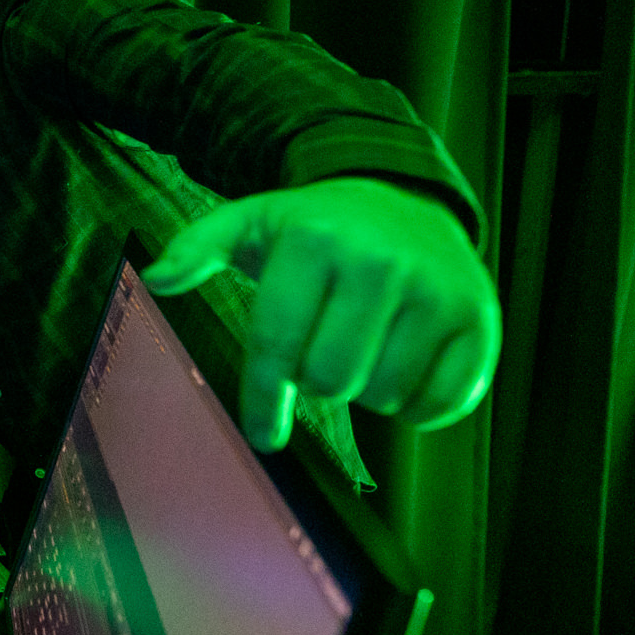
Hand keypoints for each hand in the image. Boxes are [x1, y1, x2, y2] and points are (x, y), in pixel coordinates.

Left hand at [144, 177, 500, 451]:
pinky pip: (442, 403)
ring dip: (365, 389)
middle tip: (322, 353)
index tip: (264, 436)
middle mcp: (381, 260)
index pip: (277, 344)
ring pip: (383, 395)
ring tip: (363, 347)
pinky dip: (416, 406)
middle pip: (331, 378)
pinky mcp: (479, 320)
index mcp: (316, 238)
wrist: (404, 198)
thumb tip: (155, 277)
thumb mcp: (252, 221)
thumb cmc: (316, 226)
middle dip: (317, 381)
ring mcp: (437, 290)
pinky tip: (403, 368)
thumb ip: (198, 246)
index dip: (265, 400)